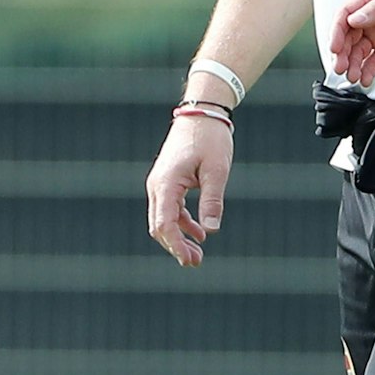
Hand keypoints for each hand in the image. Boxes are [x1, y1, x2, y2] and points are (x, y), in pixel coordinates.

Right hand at [146, 116, 233, 266]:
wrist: (202, 111)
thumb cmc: (210, 138)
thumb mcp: (217, 170)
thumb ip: (212, 200)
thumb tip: (211, 230)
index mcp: (166, 183)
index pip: (164, 223)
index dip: (175, 245)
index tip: (189, 259)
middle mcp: (157, 185)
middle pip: (160, 226)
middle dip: (176, 246)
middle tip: (195, 263)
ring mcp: (160, 183)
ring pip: (164, 219)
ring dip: (179, 237)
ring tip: (197, 255)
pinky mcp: (168, 181)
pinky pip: (171, 208)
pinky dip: (182, 222)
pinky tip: (199, 233)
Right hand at [329, 0, 374, 84]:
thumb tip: (354, 19)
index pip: (345, 14)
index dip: (336, 31)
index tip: (335, 47)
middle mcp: (374, 18)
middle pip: (348, 37)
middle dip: (341, 53)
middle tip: (341, 67)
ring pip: (358, 52)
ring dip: (352, 65)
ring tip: (352, 76)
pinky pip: (373, 63)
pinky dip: (366, 72)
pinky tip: (364, 79)